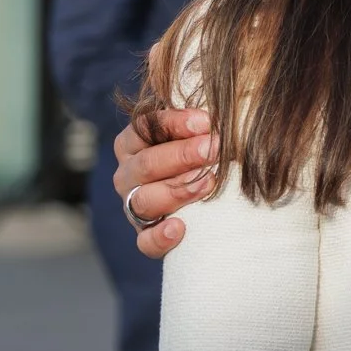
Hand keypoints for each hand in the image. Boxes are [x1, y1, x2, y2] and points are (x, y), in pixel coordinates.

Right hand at [109, 108, 218, 258]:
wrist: (210, 198)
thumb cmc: (204, 152)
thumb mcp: (199, 131)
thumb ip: (201, 120)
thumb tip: (223, 108)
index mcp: (133, 143)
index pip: (144, 128)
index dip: (175, 123)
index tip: (207, 122)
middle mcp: (128, 174)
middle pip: (146, 164)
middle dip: (182, 155)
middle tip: (215, 148)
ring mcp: (133, 206)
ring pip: (144, 200)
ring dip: (178, 190)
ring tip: (209, 182)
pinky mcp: (146, 236)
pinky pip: (145, 241)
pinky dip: (160, 237)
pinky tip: (180, 228)